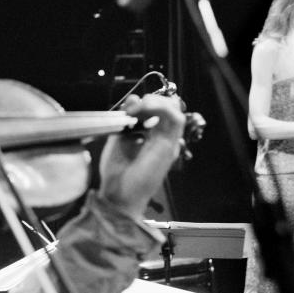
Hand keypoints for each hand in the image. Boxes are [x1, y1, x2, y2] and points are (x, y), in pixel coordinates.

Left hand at [98, 94, 185, 218]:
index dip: (143, 103)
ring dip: (156, 102)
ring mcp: (168, 142)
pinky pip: (176, 118)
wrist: (119, 194)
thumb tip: (134, 98)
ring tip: (139, 107)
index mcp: (151, 137)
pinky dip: (162, 107)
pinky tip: (145, 109)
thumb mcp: (119, 137)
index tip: (126, 108)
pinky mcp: (170, 146)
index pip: (156, 110)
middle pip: (168, 107)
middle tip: (132, 108)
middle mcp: (162, 138)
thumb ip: (127, 118)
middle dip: (150, 100)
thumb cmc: (117, 172)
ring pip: (175, 109)